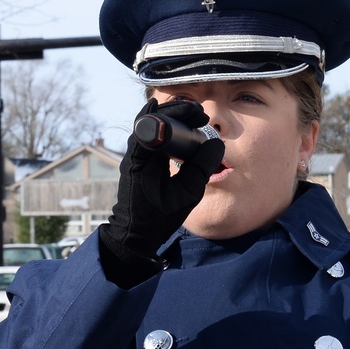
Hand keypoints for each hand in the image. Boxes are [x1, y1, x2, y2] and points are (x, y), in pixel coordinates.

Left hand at [99, 97, 223, 286]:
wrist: (133, 236)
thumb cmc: (158, 219)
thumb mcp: (187, 195)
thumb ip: (202, 167)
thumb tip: (216, 143)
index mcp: (141, 157)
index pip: (156, 121)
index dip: (179, 113)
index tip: (200, 118)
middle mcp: (134, 152)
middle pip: (153, 118)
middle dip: (178, 112)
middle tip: (200, 117)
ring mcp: (133, 155)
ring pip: (151, 126)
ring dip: (172, 120)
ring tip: (195, 122)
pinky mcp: (137, 161)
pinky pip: (151, 138)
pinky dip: (167, 132)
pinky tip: (183, 133)